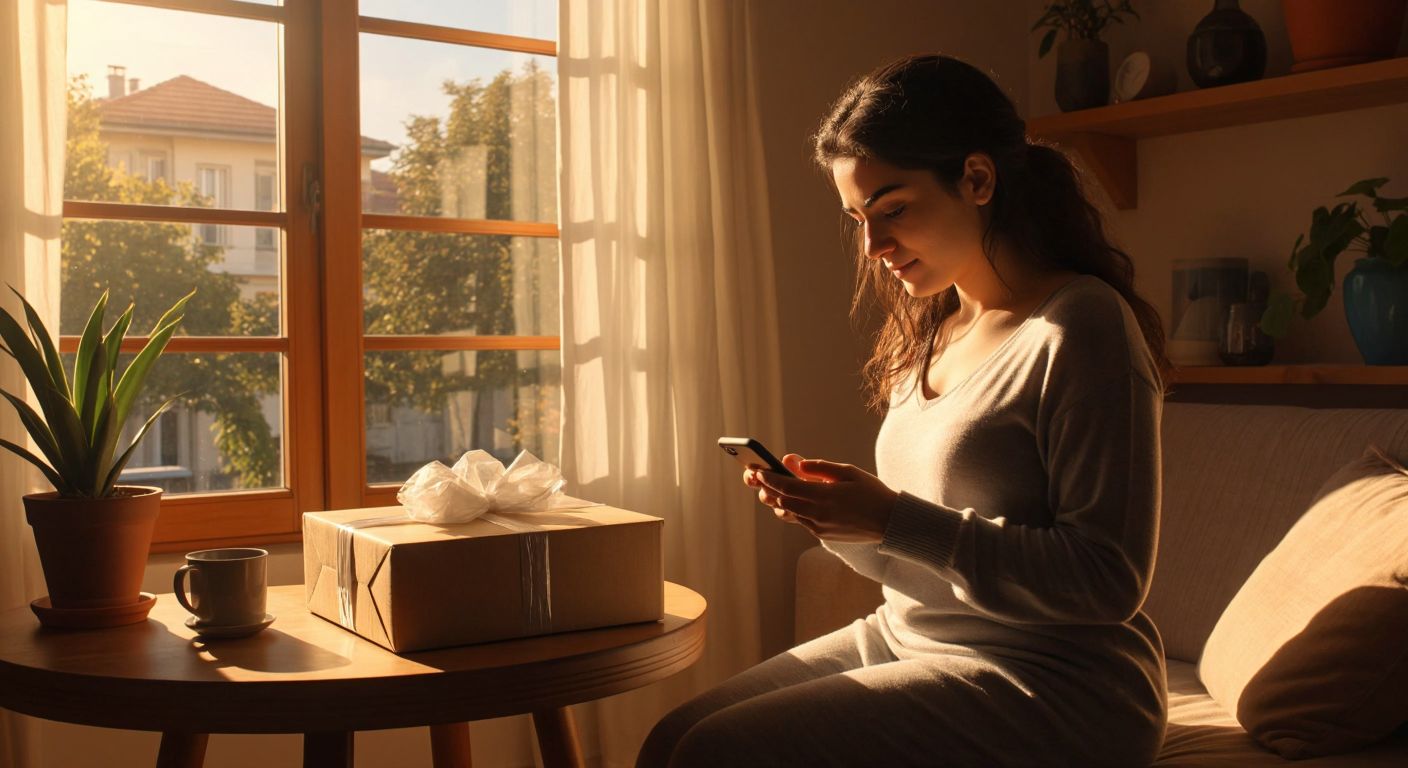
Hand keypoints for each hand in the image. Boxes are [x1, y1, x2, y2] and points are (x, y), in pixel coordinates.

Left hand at [742, 454, 898, 542]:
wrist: (889, 522)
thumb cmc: (870, 492)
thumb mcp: (847, 472)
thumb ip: (818, 467)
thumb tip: (793, 462)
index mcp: (824, 496)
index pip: (786, 486)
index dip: (769, 478)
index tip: (758, 470)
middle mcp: (817, 513)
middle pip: (781, 501)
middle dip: (767, 488)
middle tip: (756, 478)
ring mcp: (818, 526)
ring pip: (787, 512)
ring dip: (777, 500)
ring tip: (770, 489)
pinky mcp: (821, 534)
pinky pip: (799, 520)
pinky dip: (792, 509)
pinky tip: (792, 499)